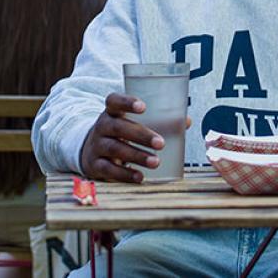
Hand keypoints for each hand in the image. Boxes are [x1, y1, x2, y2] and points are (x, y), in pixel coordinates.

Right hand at [79, 93, 196, 183]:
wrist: (91, 152)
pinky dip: (124, 174)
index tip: (143, 107)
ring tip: (156, 162)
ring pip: (114, 148)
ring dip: (136, 156)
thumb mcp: (132, 123)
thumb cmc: (121, 134)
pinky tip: (139, 176)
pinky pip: (108, 169)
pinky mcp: (95, 164)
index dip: (126, 102)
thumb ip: (159, 121)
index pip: (114, 101)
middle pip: (118, 127)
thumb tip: (186, 121)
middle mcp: (102, 126)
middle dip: (140, 135)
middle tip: (161, 143)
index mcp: (112, 112)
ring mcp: (97, 145)